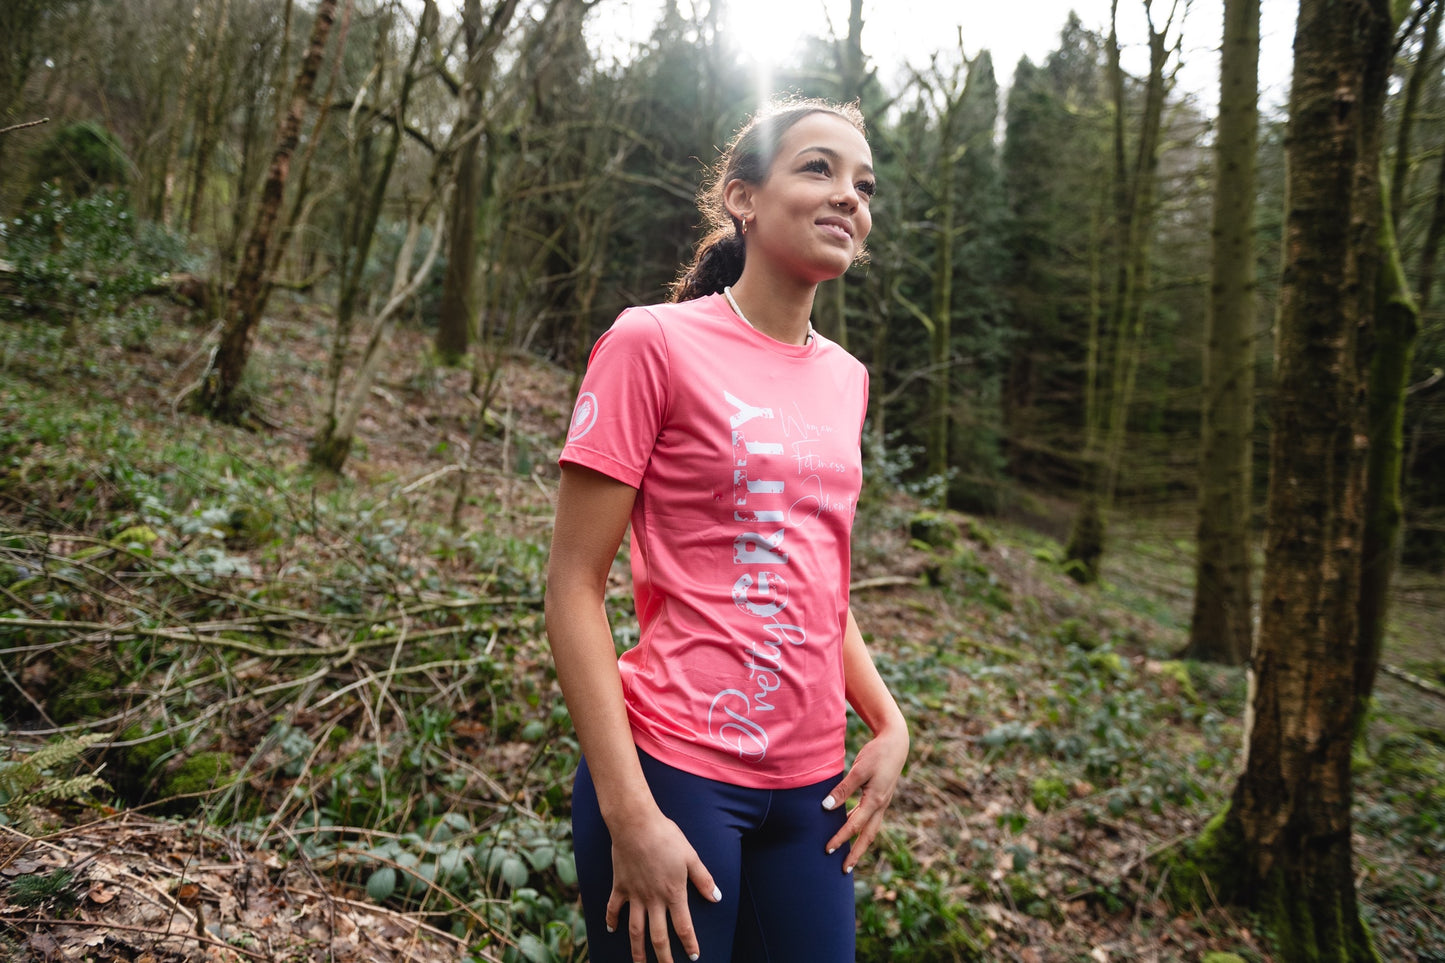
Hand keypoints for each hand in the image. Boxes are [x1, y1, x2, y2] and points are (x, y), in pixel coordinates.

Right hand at [606, 809, 720, 962]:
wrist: (636, 824)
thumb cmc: (666, 837)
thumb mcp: (691, 856)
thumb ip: (703, 879)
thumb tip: (717, 897)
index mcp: (673, 893)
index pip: (684, 927)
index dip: (689, 944)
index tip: (694, 956)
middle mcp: (653, 899)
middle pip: (658, 937)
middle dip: (663, 957)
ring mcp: (635, 895)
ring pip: (635, 930)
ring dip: (637, 950)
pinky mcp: (620, 886)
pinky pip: (613, 908)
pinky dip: (612, 921)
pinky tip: (612, 931)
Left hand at [821, 725, 908, 872]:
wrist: (896, 743)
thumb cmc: (877, 754)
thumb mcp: (859, 770)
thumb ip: (843, 789)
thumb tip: (826, 807)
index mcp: (876, 800)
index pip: (855, 825)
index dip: (840, 838)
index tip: (827, 849)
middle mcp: (881, 805)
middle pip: (868, 836)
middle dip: (856, 853)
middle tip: (844, 870)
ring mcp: (883, 803)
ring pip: (871, 829)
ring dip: (859, 844)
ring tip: (848, 856)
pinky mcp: (881, 798)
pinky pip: (870, 819)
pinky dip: (861, 828)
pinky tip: (851, 829)